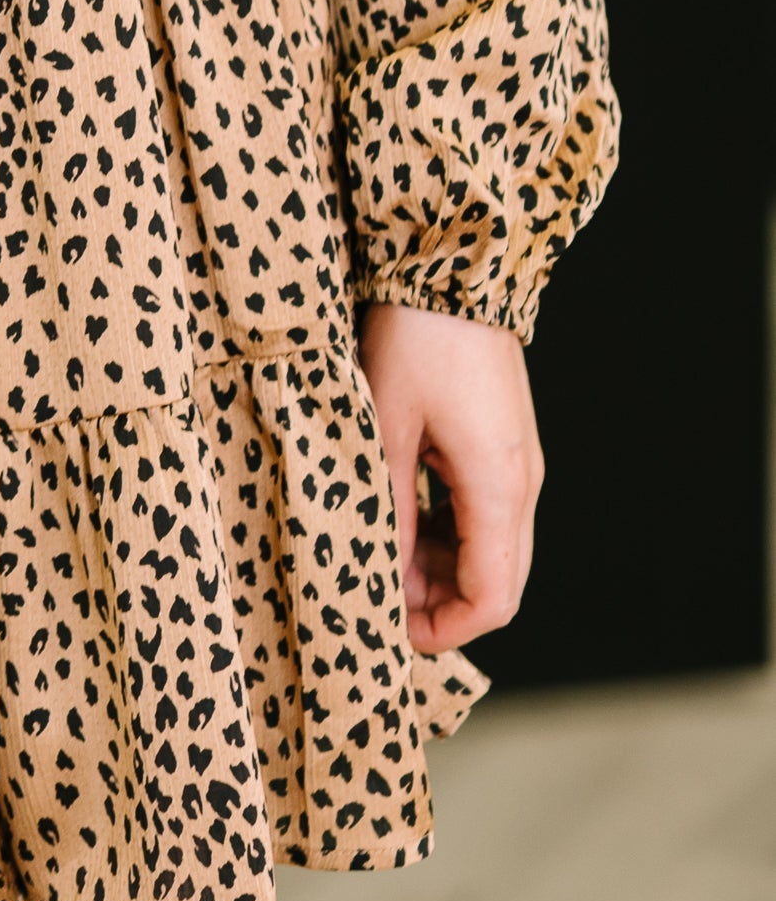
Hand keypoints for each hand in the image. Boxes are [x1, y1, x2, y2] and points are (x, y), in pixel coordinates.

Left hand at [357, 300, 543, 654]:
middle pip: (497, 580)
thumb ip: (388, 509)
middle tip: (377, 591)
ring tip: (380, 549)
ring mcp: (518, 462)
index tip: (394, 632)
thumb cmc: (416, 340)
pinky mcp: (504, 444)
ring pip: (491, 548)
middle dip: (439, 601)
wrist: (454, 268)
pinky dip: (448, 531)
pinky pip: (486, 512)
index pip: (493, 598)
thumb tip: (381, 577)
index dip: (446, 629)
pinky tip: (401, 514)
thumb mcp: (385, 428)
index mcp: (499, 486)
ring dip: (441, 565)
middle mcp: (521, 482)